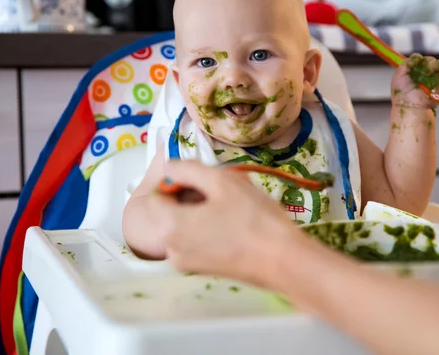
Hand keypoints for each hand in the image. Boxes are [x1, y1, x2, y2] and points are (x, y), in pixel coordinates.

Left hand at [147, 160, 297, 285]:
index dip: (175, 181)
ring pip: (181, 228)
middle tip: (219, 190)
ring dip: (197, 214)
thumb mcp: (222, 181)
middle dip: (188, 197)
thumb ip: (188, 169)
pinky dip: (204, 231)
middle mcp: (170, 248)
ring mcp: (186, 263)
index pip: (156, 195)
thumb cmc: (253, 217)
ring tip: (228, 207)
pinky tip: (231, 225)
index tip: (201, 178)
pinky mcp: (201, 271)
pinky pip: (193, 243)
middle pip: (168, 213)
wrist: (282, 261)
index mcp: (169, 225)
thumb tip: (169, 167)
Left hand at [391, 53, 438, 108]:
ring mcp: (433, 79)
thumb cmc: (402, 93)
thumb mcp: (399, 75)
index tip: (419, 61)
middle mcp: (424, 74)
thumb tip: (418, 57)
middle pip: (431, 61)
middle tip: (427, 70)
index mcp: (414, 71)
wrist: (410, 106)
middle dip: (430, 63)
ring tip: (433, 72)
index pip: (420, 59)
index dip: (420, 59)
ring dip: (438, 66)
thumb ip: (407, 63)